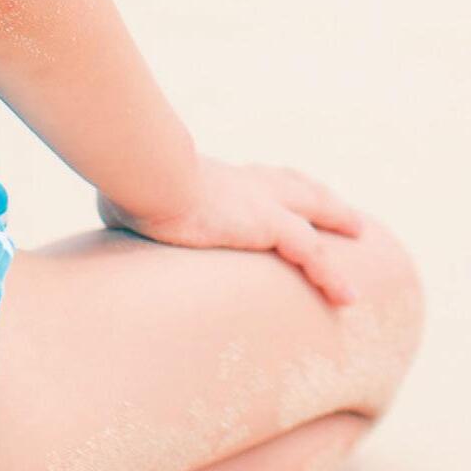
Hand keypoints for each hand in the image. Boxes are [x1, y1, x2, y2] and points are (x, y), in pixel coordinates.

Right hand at [97, 158, 366, 306]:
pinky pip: (313, 253)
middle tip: (345, 212)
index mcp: (218, 176)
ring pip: (314, 213)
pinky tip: (348, 296)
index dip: (276, 185)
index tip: (288, 191)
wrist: (149, 174)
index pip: (255, 179)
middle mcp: (246, 183)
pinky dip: (332, 274)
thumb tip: (111, 214)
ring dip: (338, 221)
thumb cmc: (130, 181)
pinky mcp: (269, 224)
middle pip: (297, 186)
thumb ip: (132, 205)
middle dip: (322, 198)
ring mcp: (262, 201)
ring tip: (359, 235)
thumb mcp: (132, 193)